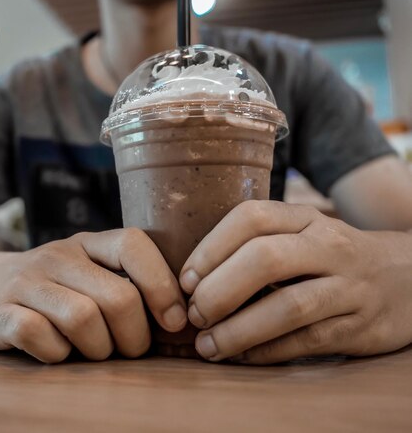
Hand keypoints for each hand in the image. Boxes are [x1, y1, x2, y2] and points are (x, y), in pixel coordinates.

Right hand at [0, 229, 186, 362]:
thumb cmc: (47, 289)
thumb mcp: (82, 274)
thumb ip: (124, 286)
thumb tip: (181, 323)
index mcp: (86, 244)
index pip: (133, 244)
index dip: (162, 284)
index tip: (172, 321)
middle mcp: (57, 255)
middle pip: (118, 298)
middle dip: (134, 337)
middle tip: (127, 350)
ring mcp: (25, 282)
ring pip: (83, 319)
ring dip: (98, 350)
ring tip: (91, 352)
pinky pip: (41, 338)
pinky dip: (56, 355)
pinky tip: (53, 351)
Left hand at [179, 200, 411, 363]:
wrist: (407, 277)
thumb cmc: (329, 257)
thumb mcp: (299, 234)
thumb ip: (254, 245)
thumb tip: (190, 281)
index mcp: (303, 217)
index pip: (250, 218)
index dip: (210, 249)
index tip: (185, 280)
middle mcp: (329, 245)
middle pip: (265, 259)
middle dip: (219, 290)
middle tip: (194, 314)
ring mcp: (348, 286)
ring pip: (288, 306)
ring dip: (238, 329)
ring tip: (208, 345)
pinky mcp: (360, 326)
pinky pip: (307, 341)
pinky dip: (267, 351)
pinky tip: (241, 356)